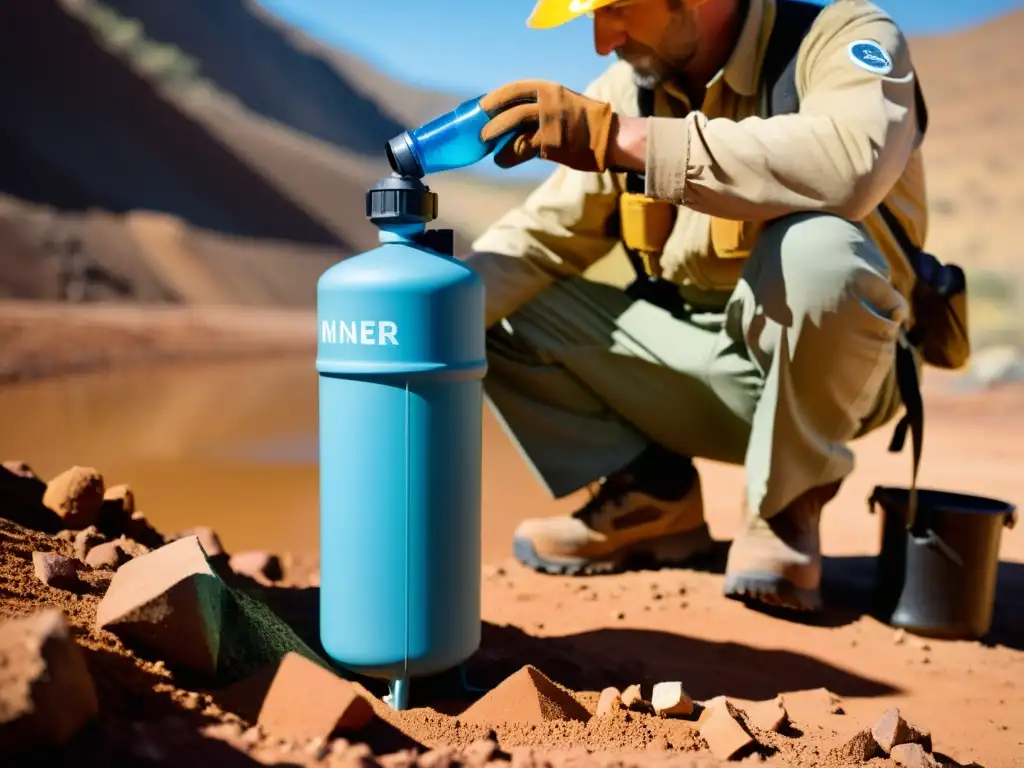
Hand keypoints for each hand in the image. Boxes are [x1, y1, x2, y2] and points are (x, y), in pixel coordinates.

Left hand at [478, 80, 616, 173]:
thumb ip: (540, 109)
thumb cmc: (584, 126)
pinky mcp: (553, 141)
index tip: (480, 108)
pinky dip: (509, 155)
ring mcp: (552, 120)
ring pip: (515, 122)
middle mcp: (549, 101)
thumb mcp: (563, 105)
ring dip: (496, 134)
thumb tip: (511, 121)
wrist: (611, 138)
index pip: (515, 89)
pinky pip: (524, 146)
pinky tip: (501, 161)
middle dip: (491, 118)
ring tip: (485, 145)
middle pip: (512, 106)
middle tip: (478, 131)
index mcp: (550, 89)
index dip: (495, 98)